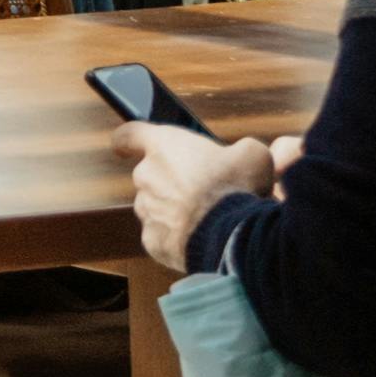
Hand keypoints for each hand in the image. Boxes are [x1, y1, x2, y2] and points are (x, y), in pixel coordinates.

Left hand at [125, 122, 281, 271]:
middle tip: (202, 192)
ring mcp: (147, 211)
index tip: (123, 146)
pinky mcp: (152, 241)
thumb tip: (242, 155)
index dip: (128, 140)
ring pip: (154, 207)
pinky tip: (200, 237)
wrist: (232, 236)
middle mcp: (147, 176)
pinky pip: (161, 236)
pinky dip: (177, 237)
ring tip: (205, 218)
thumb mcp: (251, 155)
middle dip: (170, 182)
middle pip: (149, 175)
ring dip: (173, 210)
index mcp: (164, 146)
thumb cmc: (238, 188)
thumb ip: (240, 149)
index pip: (130, 135)